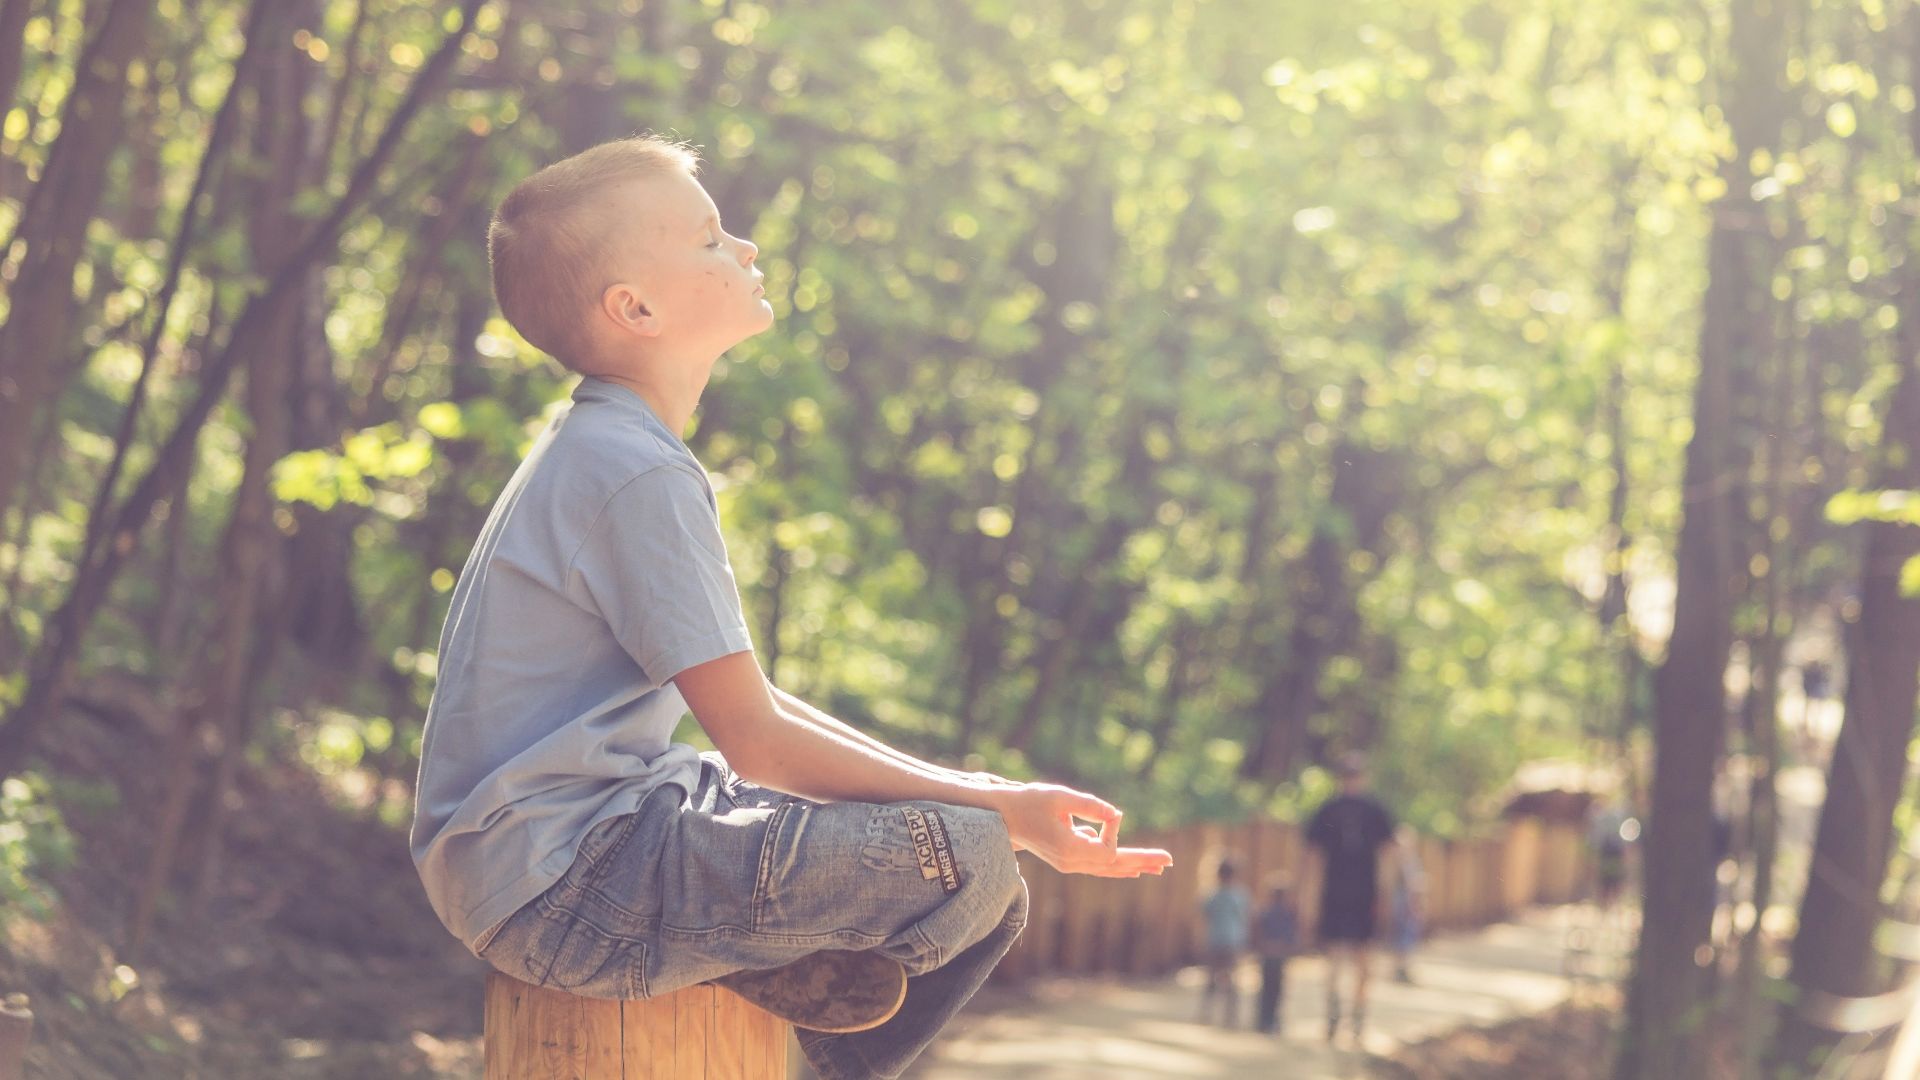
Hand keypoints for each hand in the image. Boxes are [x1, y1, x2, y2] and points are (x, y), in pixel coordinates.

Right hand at [989, 783, 1172, 877]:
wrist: (1004, 817)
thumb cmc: (1030, 802)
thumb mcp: (1060, 796)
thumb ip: (1090, 806)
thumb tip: (1118, 815)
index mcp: (1068, 850)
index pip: (1107, 850)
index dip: (1114, 832)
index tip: (1109, 814)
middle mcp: (1070, 863)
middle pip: (1114, 866)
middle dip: (1142, 860)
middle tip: (1170, 860)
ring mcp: (1069, 864)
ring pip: (1107, 868)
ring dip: (1132, 865)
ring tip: (1158, 867)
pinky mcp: (1067, 859)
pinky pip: (1098, 865)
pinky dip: (1117, 864)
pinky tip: (1134, 866)